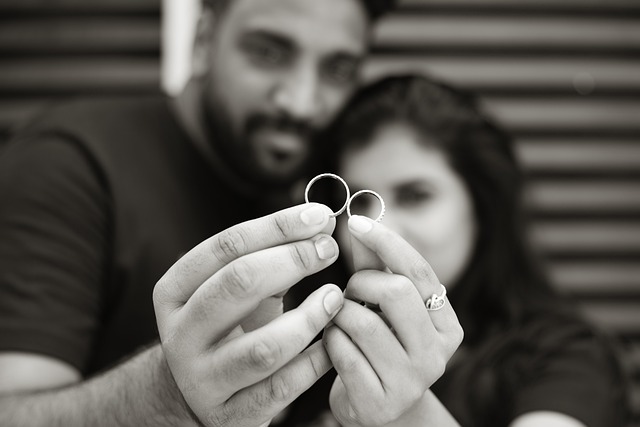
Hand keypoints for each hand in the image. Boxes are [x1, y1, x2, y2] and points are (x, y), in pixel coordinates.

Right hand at [153, 203, 344, 426]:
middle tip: (329, 248)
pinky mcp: (231, 414)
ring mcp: (202, 379)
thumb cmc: (227, 326)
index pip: (227, 246)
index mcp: (174, 291)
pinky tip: (333, 341)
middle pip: (239, 283)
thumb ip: (267, 257)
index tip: (320, 216)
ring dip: (310, 317)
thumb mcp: (232, 289)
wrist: (200, 391)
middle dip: (293, 260)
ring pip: (264, 346)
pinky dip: (316, 361)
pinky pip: (283, 387)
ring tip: (335, 297)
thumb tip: (317, 223)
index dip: (278, 226)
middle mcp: (180, 334)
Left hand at [324, 215, 463, 425]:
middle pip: (395, 292)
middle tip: (348, 292)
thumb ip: (373, 266)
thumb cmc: (378, 348)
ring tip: (339, 321)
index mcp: (446, 325)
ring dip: (339, 314)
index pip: (419, 270)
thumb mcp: (382, 307)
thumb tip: (358, 221)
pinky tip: (333, 344)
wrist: (375, 410)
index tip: (356, 221)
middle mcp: (438, 354)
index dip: (386, 241)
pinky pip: (343, 353)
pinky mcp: (380, 403)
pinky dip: (330, 340)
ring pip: (363, 322)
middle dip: (360, 283)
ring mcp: (411, 382)